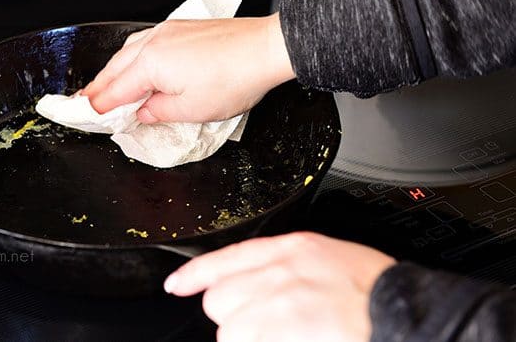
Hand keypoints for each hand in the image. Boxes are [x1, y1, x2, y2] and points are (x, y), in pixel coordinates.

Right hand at [81, 13, 293, 123]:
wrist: (266, 49)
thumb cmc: (235, 78)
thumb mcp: (192, 110)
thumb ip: (159, 112)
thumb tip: (144, 112)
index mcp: (151, 64)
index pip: (115, 90)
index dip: (100, 105)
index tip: (88, 113)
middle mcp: (154, 42)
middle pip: (116, 67)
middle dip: (100, 85)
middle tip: (87, 99)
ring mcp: (168, 30)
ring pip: (129, 51)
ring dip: (116, 69)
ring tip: (108, 83)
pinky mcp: (183, 27)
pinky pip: (146, 41)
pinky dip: (134, 56)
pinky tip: (139, 63)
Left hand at [164, 232, 395, 341]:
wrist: (403, 313)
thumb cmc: (372, 291)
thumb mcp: (327, 259)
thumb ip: (284, 266)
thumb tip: (252, 282)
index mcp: (292, 248)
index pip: (226, 258)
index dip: (194, 274)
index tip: (177, 286)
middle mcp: (281, 270)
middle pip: (220, 297)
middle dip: (233, 315)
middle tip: (263, 323)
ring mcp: (282, 301)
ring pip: (230, 328)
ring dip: (247, 337)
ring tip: (280, 336)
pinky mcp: (285, 327)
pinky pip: (245, 341)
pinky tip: (286, 339)